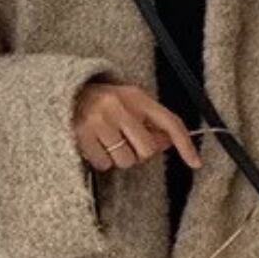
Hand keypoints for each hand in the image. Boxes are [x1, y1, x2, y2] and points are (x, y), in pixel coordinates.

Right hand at [73, 80, 202, 172]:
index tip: (196, 163)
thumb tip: (168, 142)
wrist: (62, 93)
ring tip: (107, 141)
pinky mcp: (82, 135)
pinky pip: (104, 164)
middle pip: (147, 150)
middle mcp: (119, 106)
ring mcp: (100, 121)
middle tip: (126, 143)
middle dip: (139, 153)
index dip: (185, 144)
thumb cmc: (102, 101)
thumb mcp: (128, 103)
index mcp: (136, 96)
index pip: (170, 122)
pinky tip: (93, 145)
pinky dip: (100, 160)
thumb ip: (149, 120)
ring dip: (118, 158)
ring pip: (126, 160)